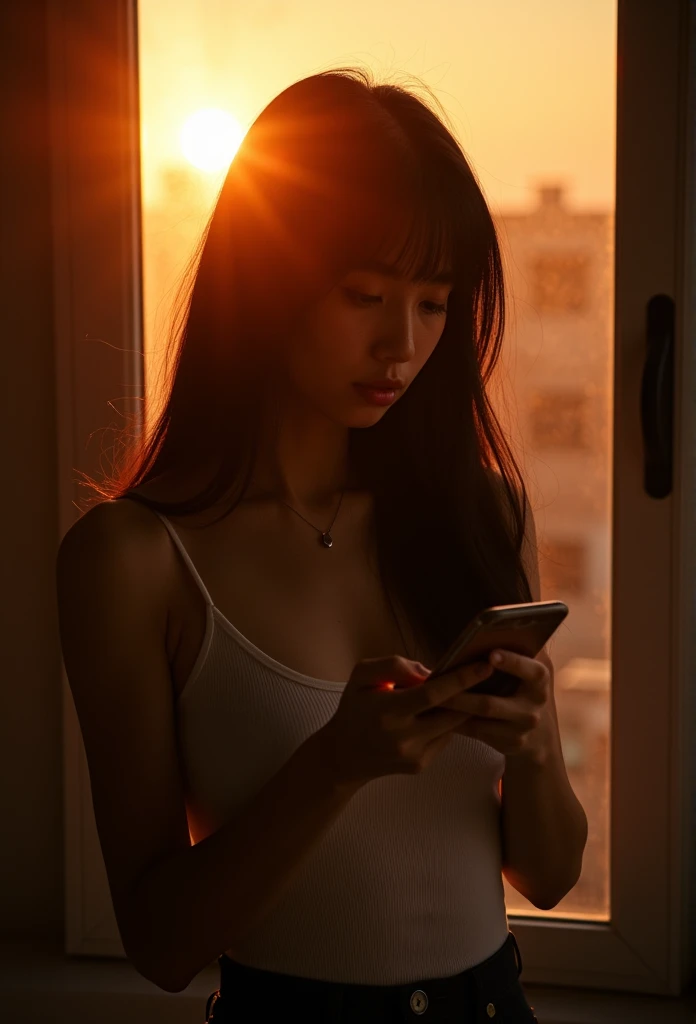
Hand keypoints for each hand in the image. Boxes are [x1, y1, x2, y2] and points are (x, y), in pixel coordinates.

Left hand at [439, 647, 557, 761]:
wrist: (539, 735)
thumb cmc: (524, 688)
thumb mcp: (530, 668)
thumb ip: (520, 648)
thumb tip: (500, 619)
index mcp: (540, 678)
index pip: (531, 670)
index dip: (513, 662)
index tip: (492, 654)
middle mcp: (534, 705)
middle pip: (492, 702)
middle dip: (463, 693)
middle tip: (439, 682)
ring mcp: (521, 728)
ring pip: (479, 718)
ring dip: (453, 706)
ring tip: (429, 696)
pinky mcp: (509, 744)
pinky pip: (476, 731)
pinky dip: (455, 720)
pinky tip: (435, 711)